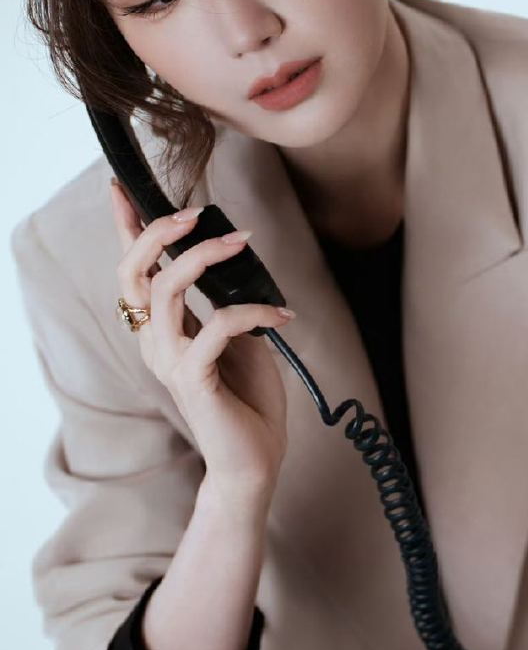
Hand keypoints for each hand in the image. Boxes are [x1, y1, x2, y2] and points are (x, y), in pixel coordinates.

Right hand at [110, 178, 293, 492]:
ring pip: (165, 290)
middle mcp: (156, 342)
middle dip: (158, 232)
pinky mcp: (193, 380)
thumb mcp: (239, 339)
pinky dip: (251, 312)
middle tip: (197, 212)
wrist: (255, 461)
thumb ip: (226, 302)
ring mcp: (169, 362)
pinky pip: (215, 327)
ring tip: (242, 241)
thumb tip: (234, 260)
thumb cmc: (249, 402)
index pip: (134, 272)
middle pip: (133, 273)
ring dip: (204, 257)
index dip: (126, 229)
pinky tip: (282, 316)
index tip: (122, 188)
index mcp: (162, 330)